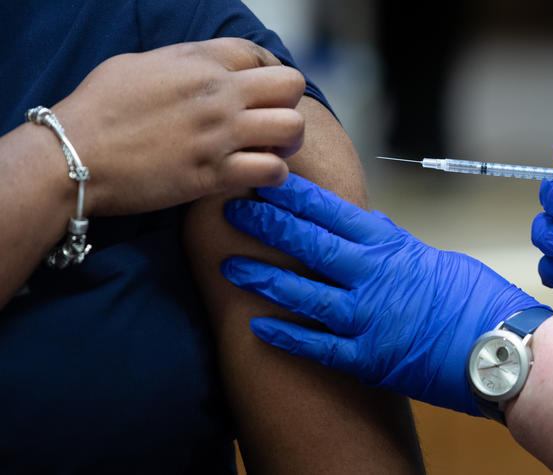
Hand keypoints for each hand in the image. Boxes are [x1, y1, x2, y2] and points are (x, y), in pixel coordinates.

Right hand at [52, 37, 305, 215]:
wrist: (72, 156)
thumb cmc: (98, 108)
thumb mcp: (140, 64)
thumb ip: (184, 61)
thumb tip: (208, 65)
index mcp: (199, 63)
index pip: (260, 55)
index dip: (264, 74)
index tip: (256, 93)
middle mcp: (217, 95)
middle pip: (290, 86)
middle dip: (286, 104)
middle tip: (270, 122)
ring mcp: (219, 135)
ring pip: (292, 129)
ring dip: (286, 141)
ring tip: (268, 150)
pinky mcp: (214, 175)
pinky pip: (273, 171)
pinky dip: (272, 174)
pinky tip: (254, 175)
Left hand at [221, 174, 546, 414]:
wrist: (507, 350)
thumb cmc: (478, 300)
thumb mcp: (434, 258)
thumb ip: (393, 247)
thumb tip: (364, 232)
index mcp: (393, 246)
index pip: (332, 211)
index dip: (294, 194)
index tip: (265, 177)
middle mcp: (374, 277)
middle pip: (309, 244)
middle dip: (267, 225)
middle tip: (231, 209)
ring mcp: (369, 319)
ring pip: (304, 293)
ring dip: (264, 279)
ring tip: (230, 267)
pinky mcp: (370, 359)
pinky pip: (319, 346)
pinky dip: (287, 337)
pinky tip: (257, 328)